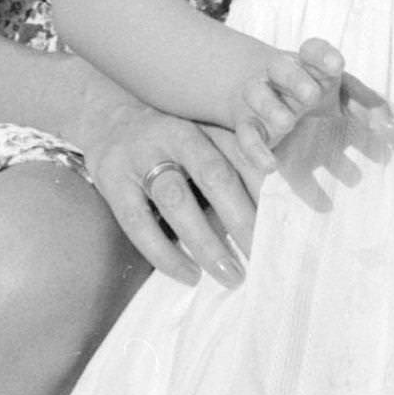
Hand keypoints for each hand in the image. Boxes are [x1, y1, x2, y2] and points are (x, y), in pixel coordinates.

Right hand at [80, 94, 258, 289]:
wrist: (108, 119)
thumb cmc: (170, 140)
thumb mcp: (202, 138)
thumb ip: (231, 163)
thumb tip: (274, 210)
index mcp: (204, 125)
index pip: (241, 155)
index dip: (265, 189)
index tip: (285, 222)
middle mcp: (175, 135)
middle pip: (214, 175)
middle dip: (241, 218)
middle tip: (263, 257)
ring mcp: (142, 157)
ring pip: (177, 200)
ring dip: (207, 241)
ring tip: (231, 274)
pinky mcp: (114, 182)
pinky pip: (140, 223)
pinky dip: (165, 253)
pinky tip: (189, 276)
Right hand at [227, 37, 350, 172]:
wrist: (260, 90)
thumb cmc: (311, 87)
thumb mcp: (338, 91)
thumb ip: (362, 104)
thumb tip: (392, 129)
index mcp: (306, 63)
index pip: (312, 50)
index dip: (322, 55)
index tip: (337, 65)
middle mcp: (279, 75)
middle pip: (281, 67)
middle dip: (295, 78)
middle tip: (312, 95)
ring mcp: (260, 98)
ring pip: (257, 94)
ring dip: (271, 108)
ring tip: (288, 122)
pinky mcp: (247, 125)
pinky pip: (245, 135)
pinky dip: (255, 149)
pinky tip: (269, 166)